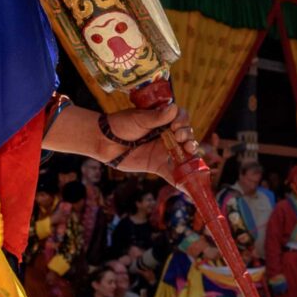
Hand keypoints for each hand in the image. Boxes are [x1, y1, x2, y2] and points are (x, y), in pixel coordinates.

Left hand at [43, 99, 192, 178]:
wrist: (104, 141)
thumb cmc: (120, 124)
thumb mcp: (138, 118)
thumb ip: (156, 117)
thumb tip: (174, 108)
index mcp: (164, 121)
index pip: (182, 119)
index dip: (183, 122)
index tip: (175, 126)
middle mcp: (167, 135)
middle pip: (187, 137)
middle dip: (188, 137)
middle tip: (181, 139)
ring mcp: (164, 151)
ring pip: (184, 154)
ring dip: (191, 156)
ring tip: (190, 155)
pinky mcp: (158, 165)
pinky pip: (173, 174)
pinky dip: (182, 181)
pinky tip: (190, 188)